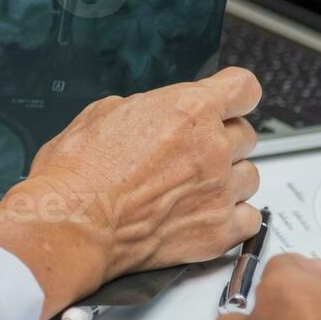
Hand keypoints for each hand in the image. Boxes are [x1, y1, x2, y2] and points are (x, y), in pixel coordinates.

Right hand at [0, 67, 263, 319]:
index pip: (244, 88)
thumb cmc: (77, 172)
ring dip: (228, 179)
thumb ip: (144, 110)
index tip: (229, 102)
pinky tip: (206, 215)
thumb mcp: (102, 113)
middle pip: (245, 134)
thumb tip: (151, 114)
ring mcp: (218, 191)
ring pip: (249, 176)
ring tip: (195, 187)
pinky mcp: (217, 232)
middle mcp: (211, 147)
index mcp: (188, 109)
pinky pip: (249, 218)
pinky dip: (233, 217)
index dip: (234, 95)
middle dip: (221, 140)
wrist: (71, 223)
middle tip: (193, 153)